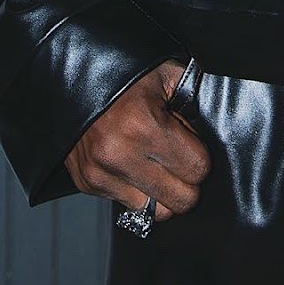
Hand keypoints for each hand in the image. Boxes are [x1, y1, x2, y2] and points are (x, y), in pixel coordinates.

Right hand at [65, 59, 210, 222]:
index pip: (197, 169)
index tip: (192, 145)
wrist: (72, 76)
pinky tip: (134, 164)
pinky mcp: (87, 183)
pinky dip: (137, 190)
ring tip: (157, 164)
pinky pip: (128, 205)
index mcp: (144, 124)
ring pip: (155, 212)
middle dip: (187, 181)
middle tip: (179, 160)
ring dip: (162, 192)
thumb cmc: (123, 72)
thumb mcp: (164, 73)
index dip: (201, 158)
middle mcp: (120, 154)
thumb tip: (212, 123)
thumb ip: (193, 96)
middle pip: (180, 200)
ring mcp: (100, 173)